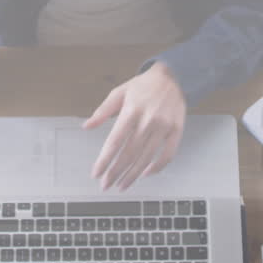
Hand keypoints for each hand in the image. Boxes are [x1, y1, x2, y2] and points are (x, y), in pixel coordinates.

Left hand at [83, 62, 186, 190]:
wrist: (173, 76)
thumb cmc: (143, 85)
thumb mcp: (119, 92)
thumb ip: (102, 111)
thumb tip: (86, 126)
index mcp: (131, 110)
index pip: (115, 141)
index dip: (105, 159)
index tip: (96, 173)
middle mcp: (148, 120)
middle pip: (129, 153)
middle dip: (116, 172)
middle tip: (106, 185)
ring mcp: (164, 127)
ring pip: (146, 158)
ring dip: (132, 175)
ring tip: (122, 185)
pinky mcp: (176, 131)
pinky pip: (168, 154)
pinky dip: (157, 167)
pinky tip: (145, 174)